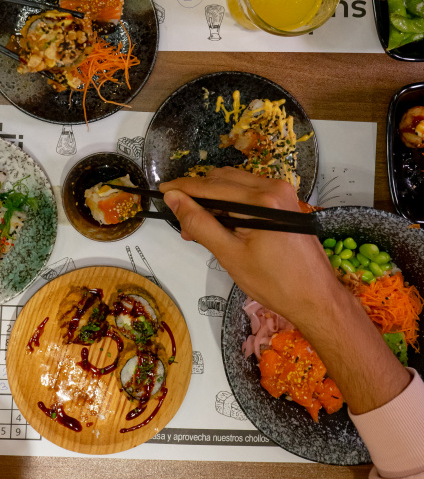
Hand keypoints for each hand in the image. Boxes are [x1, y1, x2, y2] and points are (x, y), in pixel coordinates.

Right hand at [160, 166, 335, 328]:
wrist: (316, 298)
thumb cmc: (274, 283)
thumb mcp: (230, 255)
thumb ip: (199, 223)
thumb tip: (174, 199)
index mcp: (262, 200)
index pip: (212, 186)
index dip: (184, 188)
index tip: (162, 191)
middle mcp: (274, 187)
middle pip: (223, 180)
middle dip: (198, 196)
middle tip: (182, 222)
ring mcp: (283, 193)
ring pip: (236, 184)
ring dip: (214, 200)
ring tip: (199, 228)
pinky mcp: (286, 202)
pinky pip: (250, 193)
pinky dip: (231, 204)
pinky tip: (222, 225)